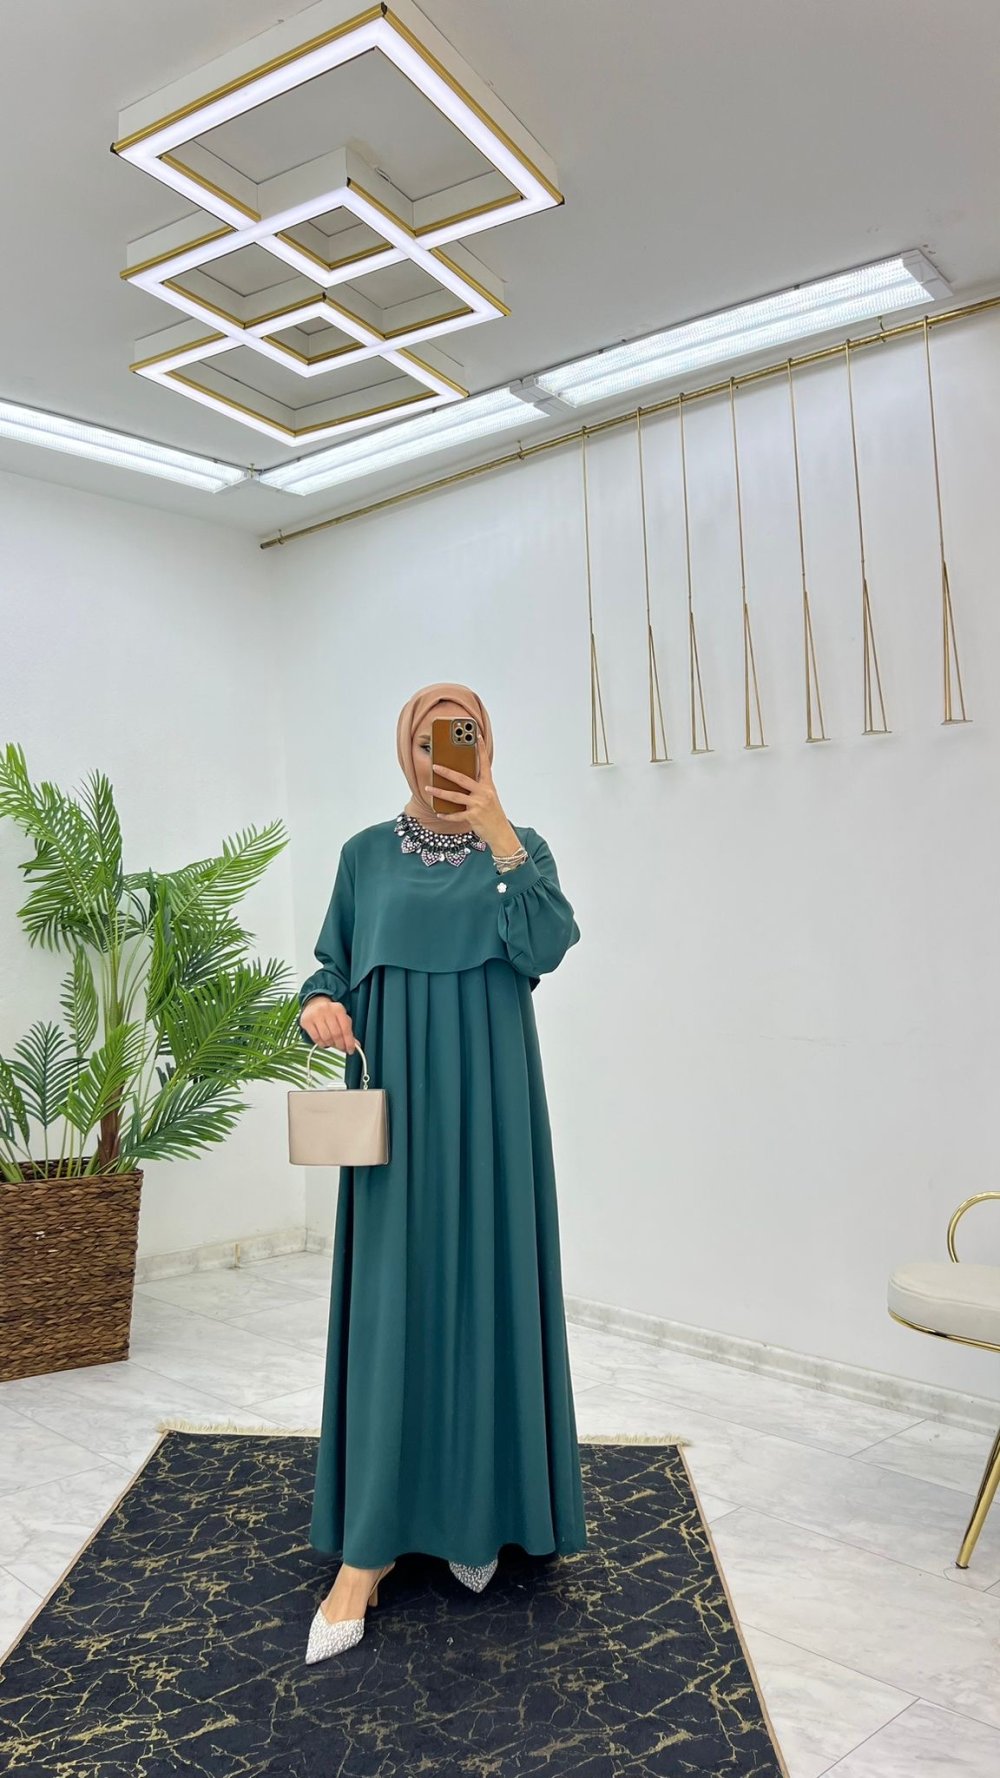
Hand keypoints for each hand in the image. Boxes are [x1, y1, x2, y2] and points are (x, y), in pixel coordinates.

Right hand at [299, 997, 356, 1051]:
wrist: (314, 1004)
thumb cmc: (331, 1014)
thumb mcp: (342, 1019)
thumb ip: (348, 1032)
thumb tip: (356, 1045)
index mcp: (338, 1009)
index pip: (346, 1028)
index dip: (349, 1042)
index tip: (350, 1050)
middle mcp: (327, 1010)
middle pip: (336, 1034)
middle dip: (340, 1045)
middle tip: (341, 1048)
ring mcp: (315, 1015)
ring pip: (326, 1037)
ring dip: (330, 1044)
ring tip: (332, 1044)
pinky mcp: (306, 1021)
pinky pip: (316, 1038)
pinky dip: (321, 1044)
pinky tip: (324, 1042)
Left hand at [423, 731, 519, 853]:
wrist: (501, 832)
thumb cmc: (493, 814)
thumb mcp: (489, 797)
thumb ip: (478, 787)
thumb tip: (460, 779)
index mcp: (488, 785)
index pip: (485, 764)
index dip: (481, 749)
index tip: (476, 736)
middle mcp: (483, 793)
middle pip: (462, 779)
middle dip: (447, 772)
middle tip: (435, 766)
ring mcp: (478, 805)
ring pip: (454, 796)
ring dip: (439, 792)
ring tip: (427, 788)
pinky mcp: (472, 817)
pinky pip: (455, 815)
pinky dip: (446, 815)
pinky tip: (439, 812)